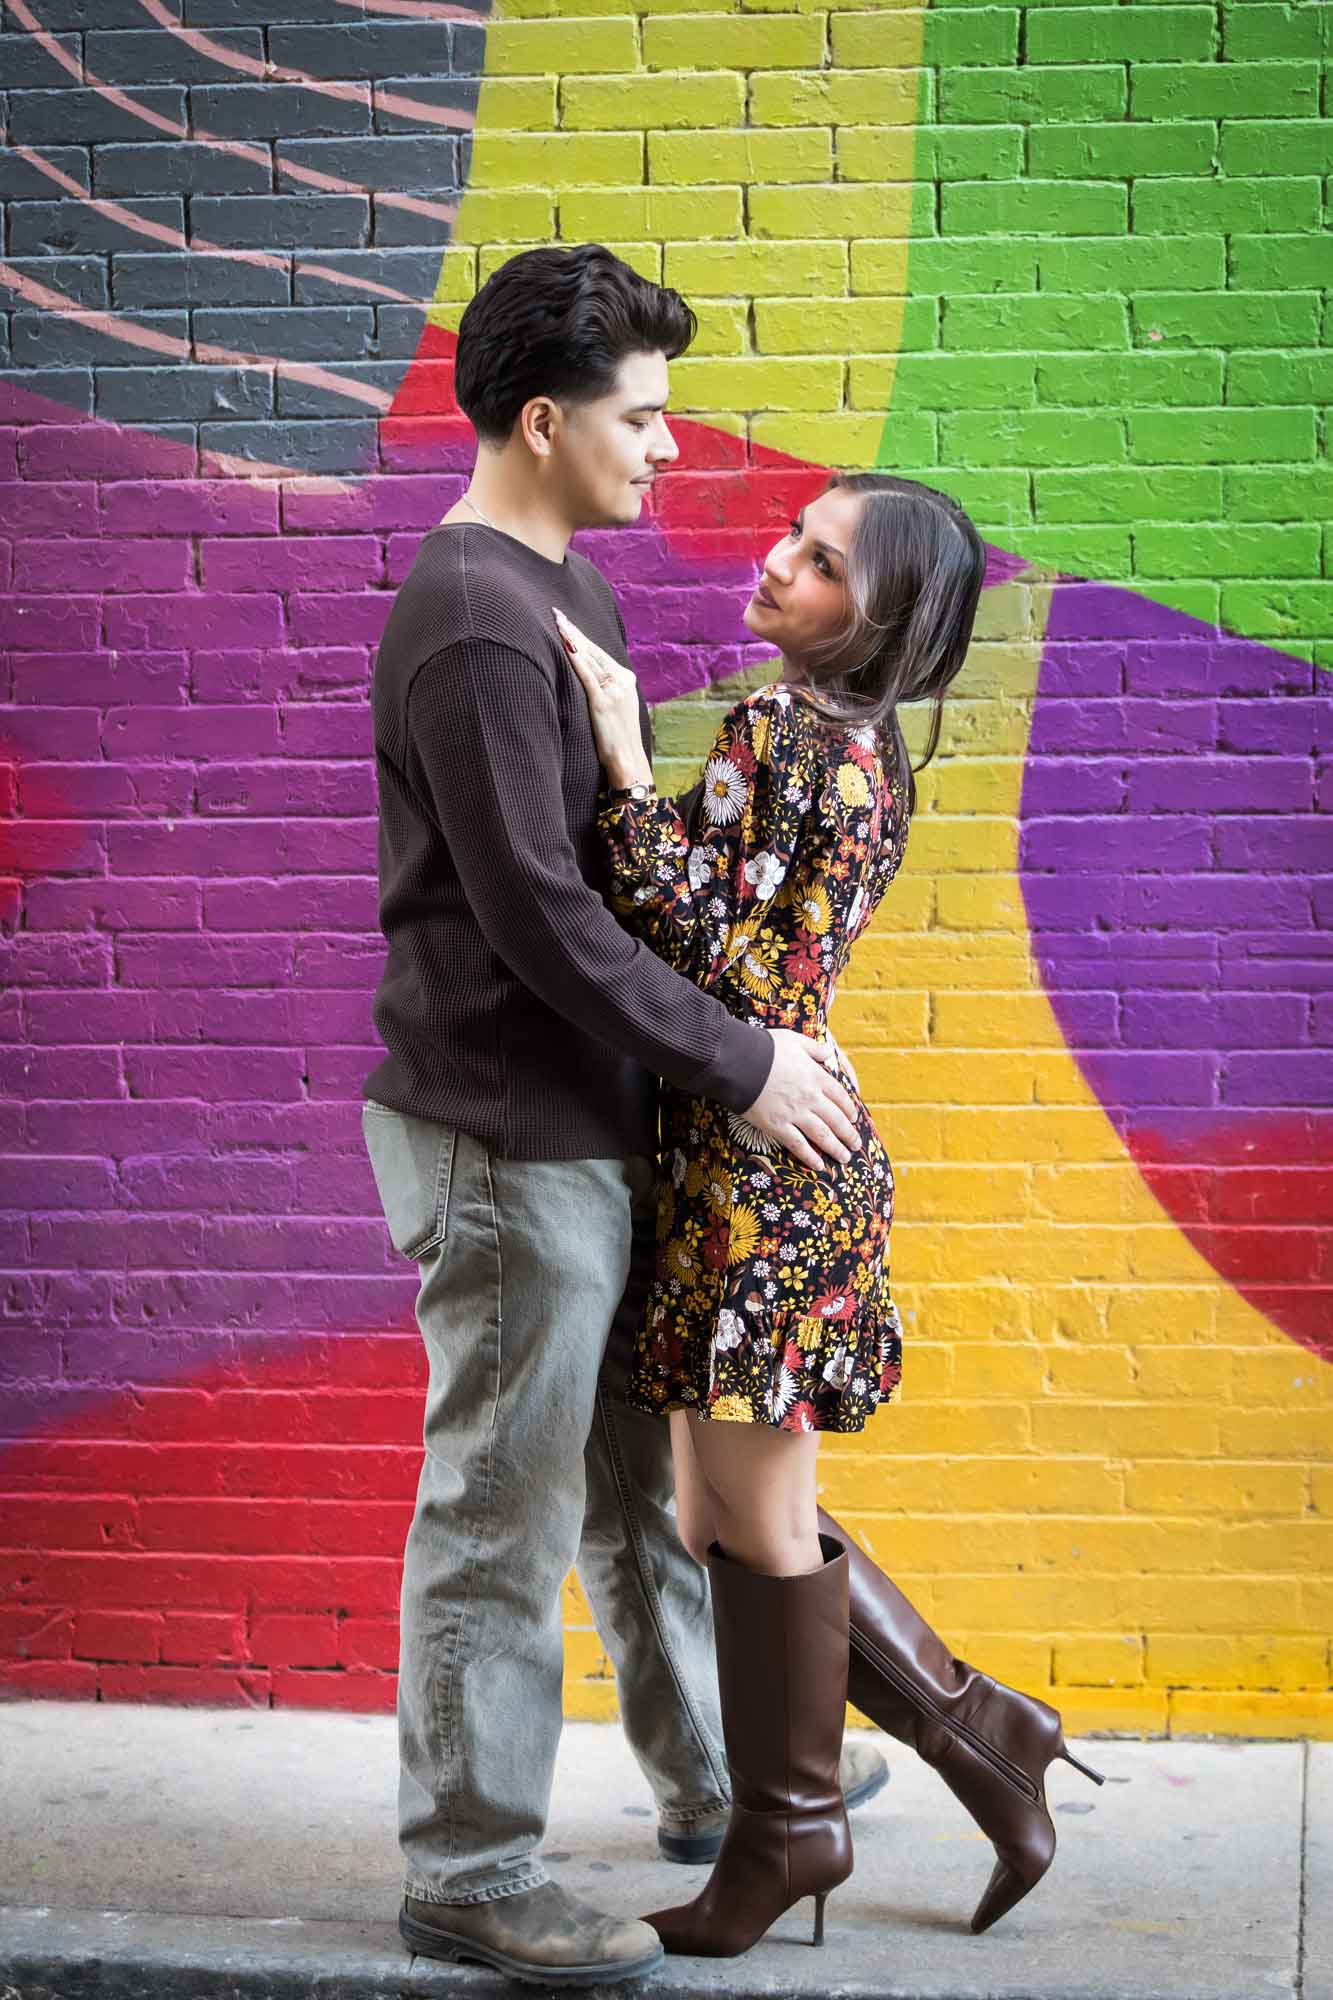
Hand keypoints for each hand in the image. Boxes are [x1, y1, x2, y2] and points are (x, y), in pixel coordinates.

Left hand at [554, 607, 652, 788]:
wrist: (627, 759)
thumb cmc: (617, 738)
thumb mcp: (615, 707)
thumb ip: (605, 689)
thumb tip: (588, 678)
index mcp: (626, 679)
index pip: (600, 652)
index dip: (582, 638)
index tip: (568, 624)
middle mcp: (622, 680)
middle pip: (594, 650)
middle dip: (574, 632)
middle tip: (558, 615)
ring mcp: (614, 689)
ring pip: (589, 658)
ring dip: (572, 640)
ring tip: (558, 625)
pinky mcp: (603, 701)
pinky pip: (586, 675)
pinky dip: (576, 659)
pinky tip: (565, 646)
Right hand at [744, 1029, 862, 1171]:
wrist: (740, 1062)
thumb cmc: (766, 1048)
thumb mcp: (795, 1040)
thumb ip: (814, 1048)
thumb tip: (828, 1052)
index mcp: (816, 1077)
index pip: (840, 1096)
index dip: (849, 1109)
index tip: (854, 1118)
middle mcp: (810, 1098)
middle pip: (836, 1119)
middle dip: (848, 1134)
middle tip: (855, 1144)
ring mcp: (795, 1114)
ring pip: (822, 1136)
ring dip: (836, 1148)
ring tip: (844, 1158)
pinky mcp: (778, 1126)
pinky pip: (798, 1145)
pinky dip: (810, 1157)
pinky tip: (819, 1166)